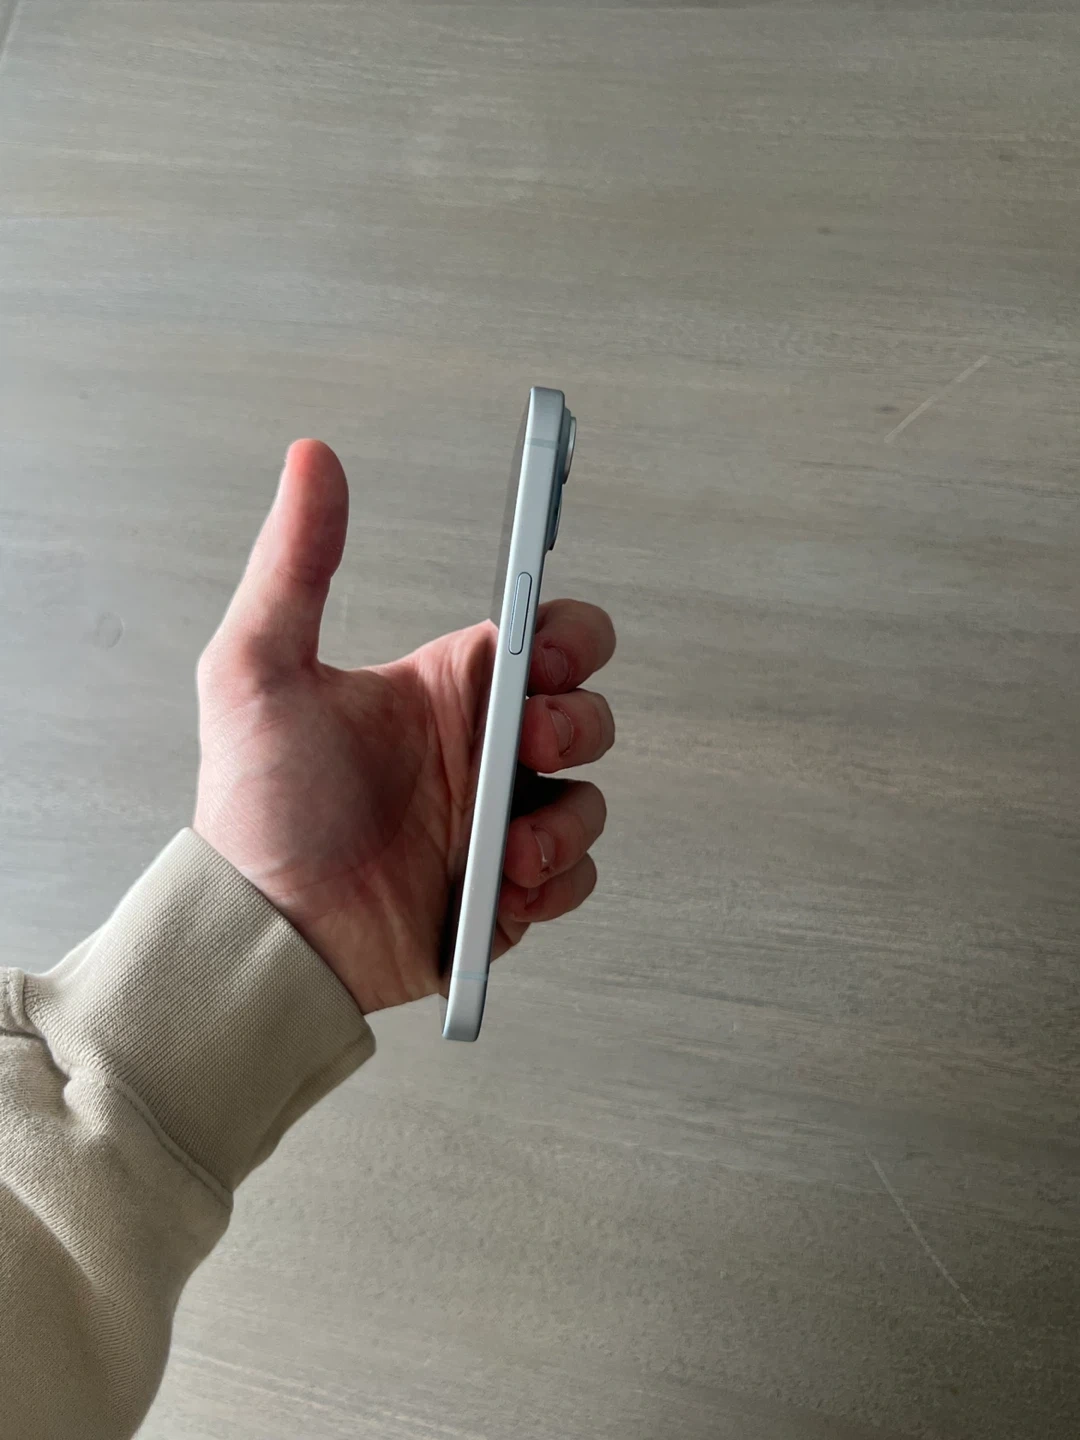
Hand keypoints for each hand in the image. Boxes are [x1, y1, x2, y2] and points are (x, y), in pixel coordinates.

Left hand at [194, 440, 615, 1014]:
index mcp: (447, 689)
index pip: (548, 638)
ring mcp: (498, 824)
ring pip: (590, 798)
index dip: (572, 637)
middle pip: (588, 713)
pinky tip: (507, 885)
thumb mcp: (258, 669)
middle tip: (531, 743)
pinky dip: (559, 879)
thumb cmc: (257, 808)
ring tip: (507, 846)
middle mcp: (481, 751)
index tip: (552, 653)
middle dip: (579, 723)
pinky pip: (577, 876)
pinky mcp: (508, 894)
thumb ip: (295, 563)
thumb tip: (311, 460)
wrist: (268, 935)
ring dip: (566, 819)